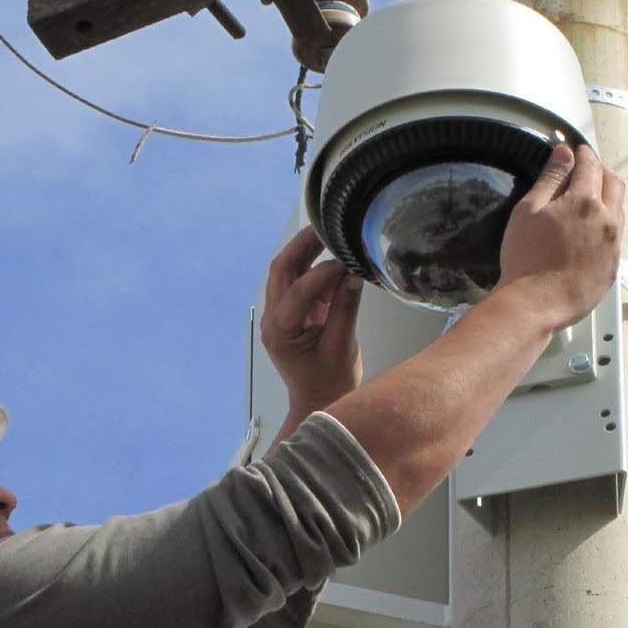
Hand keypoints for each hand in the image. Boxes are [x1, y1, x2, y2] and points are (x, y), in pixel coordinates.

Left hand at [261, 225, 363, 416]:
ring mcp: (280, 315)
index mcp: (279, 331)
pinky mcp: (292, 313)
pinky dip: (316, 269)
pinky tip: (336, 262)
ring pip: (288, 272)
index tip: (347, 260)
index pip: (298, 290)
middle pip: (282, 269)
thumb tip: (354, 273)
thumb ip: (346, 308)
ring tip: (332, 235)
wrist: (318, 403)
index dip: (323, 272)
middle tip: (326, 224)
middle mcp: (273, 319)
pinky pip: (300, 283)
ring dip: (308, 253)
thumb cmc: (329, 383)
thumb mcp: (342, 346)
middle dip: (302, 246)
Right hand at [497, 144, 625, 330]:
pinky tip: (589, 233)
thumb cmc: (526, 260)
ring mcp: (613, 245)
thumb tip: (563, 153)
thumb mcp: (528, 210)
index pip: (590, 164)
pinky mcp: (613, 267)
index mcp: (585, 202)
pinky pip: (616, 238)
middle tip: (586, 169)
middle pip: (613, 183)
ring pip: (619, 210)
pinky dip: (606, 226)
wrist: (534, 304)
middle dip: (601, 170)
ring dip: (607, 198)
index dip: (582, 154)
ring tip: (589, 200)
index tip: (577, 151)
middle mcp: (606, 220)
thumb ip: (549, 178)